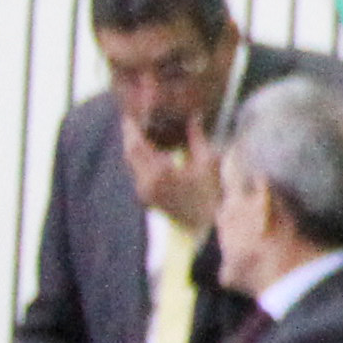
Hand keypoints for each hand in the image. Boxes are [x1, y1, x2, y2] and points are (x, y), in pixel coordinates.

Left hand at [121, 112, 217, 235]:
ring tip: (139, 131)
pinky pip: (138, 172)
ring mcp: (145, 192)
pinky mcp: (147, 197)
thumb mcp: (208, 163)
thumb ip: (197, 138)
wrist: (206, 228)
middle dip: (130, 135)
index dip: (132, 128)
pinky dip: (139, 159)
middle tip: (132, 119)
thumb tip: (194, 117)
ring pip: (132, 163)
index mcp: (159, 172)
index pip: (138, 145)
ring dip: (134, 147)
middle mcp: (146, 182)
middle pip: (130, 153)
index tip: (130, 113)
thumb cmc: (211, 195)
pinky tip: (148, 151)